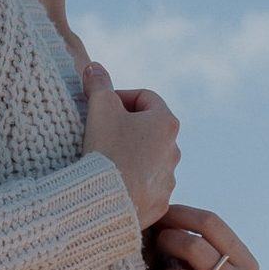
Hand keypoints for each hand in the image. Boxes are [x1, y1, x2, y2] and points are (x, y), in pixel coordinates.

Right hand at [80, 62, 180, 229]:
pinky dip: (132, 182)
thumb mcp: (100, 108)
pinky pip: (146, 186)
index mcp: (165, 122)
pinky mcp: (159, 202)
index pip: (145, 98)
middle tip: (100, 132)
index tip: (100, 107)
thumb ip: (98, 84)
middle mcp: (174, 150)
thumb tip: (94, 67)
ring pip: (149, 159)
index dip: (120, 97)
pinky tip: (112, 184)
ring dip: (131, 155)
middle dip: (126, 128)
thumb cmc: (106, 150)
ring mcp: (168, 178)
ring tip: (106, 160)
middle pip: (149, 129)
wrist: (107, 201)